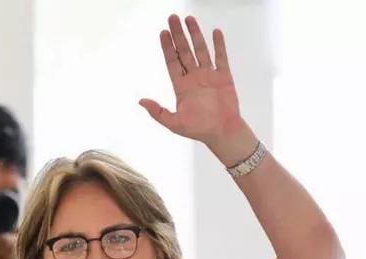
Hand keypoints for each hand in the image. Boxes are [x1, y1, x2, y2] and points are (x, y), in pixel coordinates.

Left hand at [140, 14, 242, 146]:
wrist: (222, 133)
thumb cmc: (199, 129)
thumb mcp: (174, 123)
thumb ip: (158, 112)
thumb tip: (141, 102)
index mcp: (181, 86)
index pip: (172, 62)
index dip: (167, 47)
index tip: (162, 33)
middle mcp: (193, 77)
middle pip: (184, 51)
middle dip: (178, 35)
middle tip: (173, 18)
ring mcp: (209, 75)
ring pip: (201, 50)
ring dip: (195, 35)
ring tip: (190, 19)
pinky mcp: (223, 77)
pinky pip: (221, 58)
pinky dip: (219, 45)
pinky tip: (215, 32)